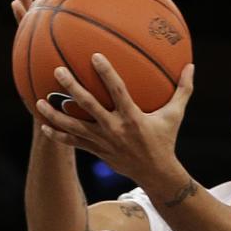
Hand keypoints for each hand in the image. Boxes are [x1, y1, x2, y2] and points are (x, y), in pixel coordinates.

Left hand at [35, 54, 193, 187]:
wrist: (155, 174)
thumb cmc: (165, 140)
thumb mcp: (175, 115)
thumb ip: (183, 89)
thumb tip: (191, 65)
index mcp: (132, 117)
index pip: (117, 91)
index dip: (106, 73)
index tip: (94, 56)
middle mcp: (114, 129)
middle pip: (89, 106)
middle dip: (72, 87)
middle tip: (58, 70)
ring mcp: (103, 142)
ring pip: (75, 126)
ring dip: (56, 115)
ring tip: (38, 102)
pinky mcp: (97, 152)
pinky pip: (74, 143)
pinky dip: (58, 136)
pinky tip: (44, 128)